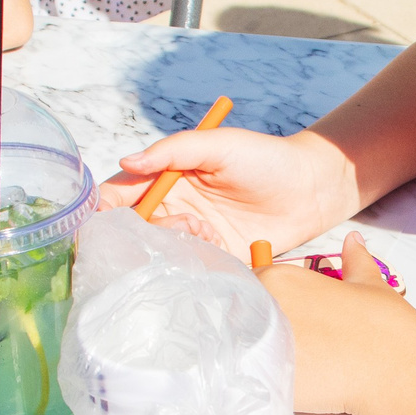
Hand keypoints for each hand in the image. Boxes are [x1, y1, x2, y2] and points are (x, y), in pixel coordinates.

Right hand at [100, 125, 352, 255]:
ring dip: (174, 246)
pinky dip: (193, 265)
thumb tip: (128, 160)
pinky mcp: (212, 259)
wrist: (311, 189)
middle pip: (130, 230)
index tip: (109, 220)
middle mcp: (171, 208)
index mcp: (164, 178)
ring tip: (208, 234)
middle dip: (144, 232)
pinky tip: (218, 250)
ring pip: (156, 253)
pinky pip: (187, 269)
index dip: (104, 209)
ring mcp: (191, 236)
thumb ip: (172, 151)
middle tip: (183, 224)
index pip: (117, 195)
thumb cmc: (266, 159)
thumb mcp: (218, 145)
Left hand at [253, 233, 415, 414]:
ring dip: (255, 354)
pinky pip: (249, 377)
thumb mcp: (370, 282)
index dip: (261, 304)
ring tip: (288, 364)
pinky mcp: (264, 377)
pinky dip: (260, 379)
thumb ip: (355, 260)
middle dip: (255, 330)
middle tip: (286, 344)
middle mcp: (262, 305)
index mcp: (278, 278)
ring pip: (239, 348)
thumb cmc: (383, 324)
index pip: (246, 288)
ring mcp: (259, 342)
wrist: (394, 368)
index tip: (280, 319)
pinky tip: (287, 383)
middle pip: (237, 318)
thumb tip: (354, 240)